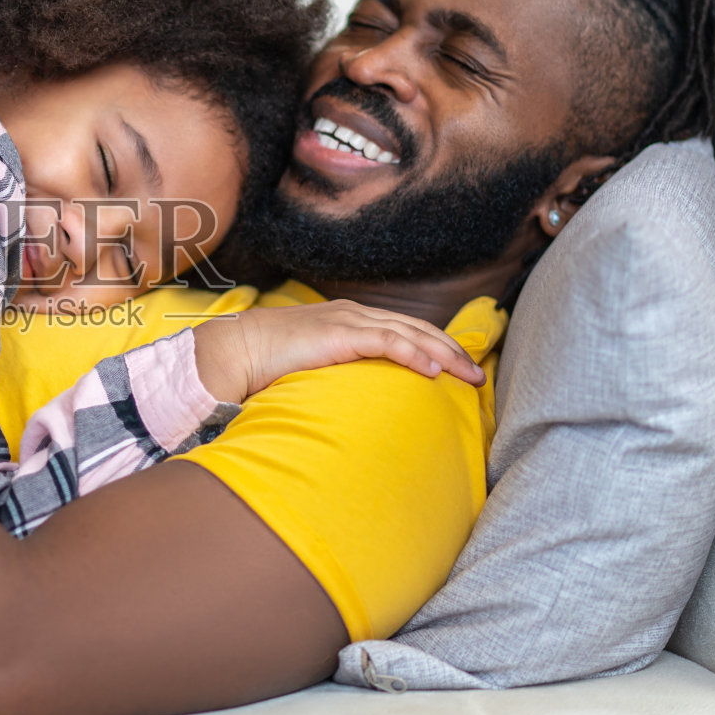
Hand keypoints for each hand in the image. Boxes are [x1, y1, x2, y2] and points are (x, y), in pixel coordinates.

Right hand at [192, 300, 485, 404]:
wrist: (236, 351)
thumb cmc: (267, 364)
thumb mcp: (313, 365)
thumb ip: (338, 372)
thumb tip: (356, 400)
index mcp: (349, 319)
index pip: (405, 328)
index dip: (436, 346)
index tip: (460, 368)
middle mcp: (354, 314)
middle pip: (417, 328)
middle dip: (452, 350)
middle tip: (478, 375)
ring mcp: (348, 322)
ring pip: (410, 333)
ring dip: (444, 354)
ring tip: (467, 375)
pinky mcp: (340, 334)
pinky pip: (387, 341)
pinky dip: (414, 354)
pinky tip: (433, 370)